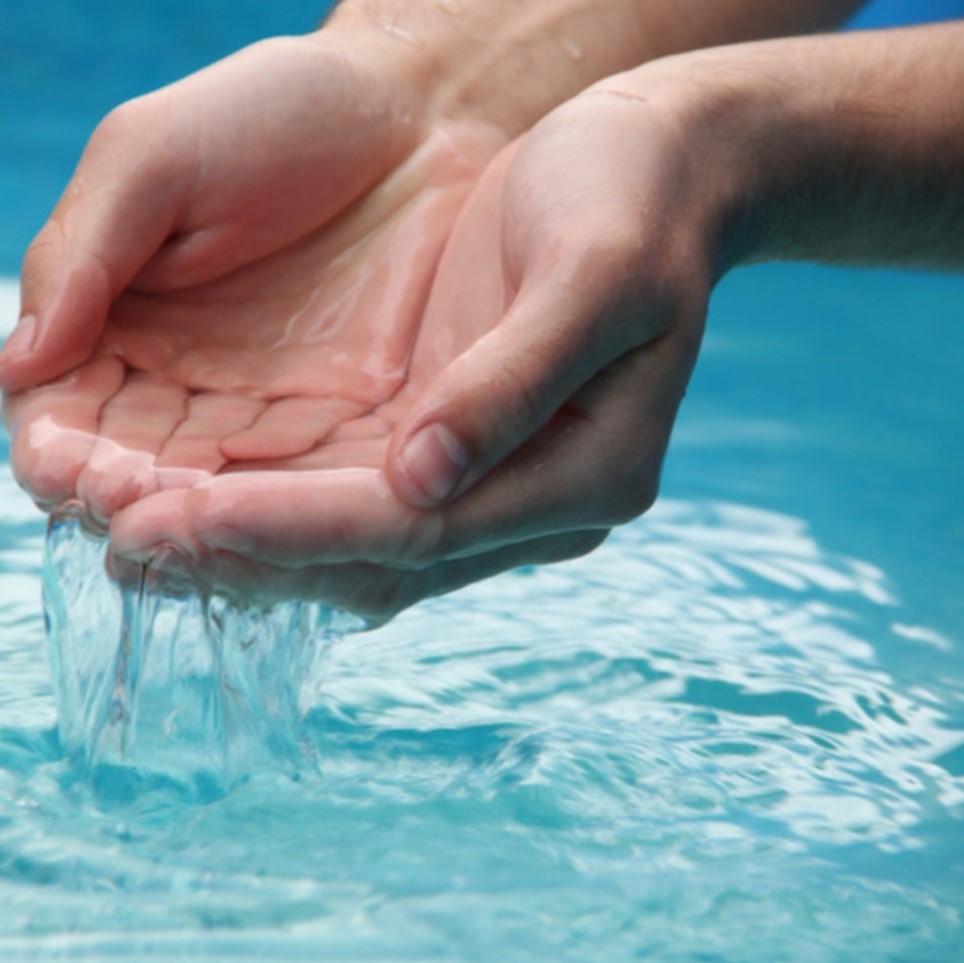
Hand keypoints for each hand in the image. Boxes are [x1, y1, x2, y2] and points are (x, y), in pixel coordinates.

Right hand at [2, 31, 503, 525]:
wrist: (413, 116)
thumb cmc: (275, 115)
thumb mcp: (155, 160)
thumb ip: (83, 253)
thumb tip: (17, 363)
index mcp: (123, 323)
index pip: (70, 410)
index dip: (62, 445)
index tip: (62, 467)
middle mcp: (191, 382)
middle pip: (139, 467)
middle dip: (125, 497)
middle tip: (123, 512)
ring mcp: (272, 408)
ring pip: (218, 488)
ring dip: (197, 518)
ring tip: (182, 531)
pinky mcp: (348, 420)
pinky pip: (307, 479)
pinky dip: (284, 510)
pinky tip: (269, 528)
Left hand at [103, 68, 729, 621]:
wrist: (651, 170)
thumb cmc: (632, 199)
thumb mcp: (596, 272)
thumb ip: (518, 378)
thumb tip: (424, 480)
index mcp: (590, 474)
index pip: (427, 530)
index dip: (306, 527)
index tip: (192, 514)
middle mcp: (538, 502)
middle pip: (383, 559)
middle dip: (256, 552)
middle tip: (131, 541)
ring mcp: (495, 484)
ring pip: (359, 547)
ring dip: (253, 544)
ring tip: (137, 533)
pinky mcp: (457, 451)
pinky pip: (355, 501)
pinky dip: (276, 506)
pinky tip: (199, 496)